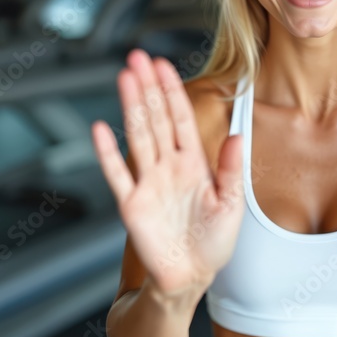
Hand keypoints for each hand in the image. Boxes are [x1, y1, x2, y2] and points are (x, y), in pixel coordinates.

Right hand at [91, 49, 244, 295]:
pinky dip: (108, 153)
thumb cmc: (212, 243)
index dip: (172, 91)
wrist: (190, 279)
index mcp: (192, 164)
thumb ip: (229, 169)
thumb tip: (235, 135)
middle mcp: (167, 167)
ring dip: (131, 106)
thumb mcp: (231, 205)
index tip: (163, 64)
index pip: (179, 118)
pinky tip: (100, 129)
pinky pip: (118, 175)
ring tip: (124, 78)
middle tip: (137, 57)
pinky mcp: (132, 205)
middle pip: (155, 118)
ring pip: (137, 136)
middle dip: (147, 87)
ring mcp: (148, 183)